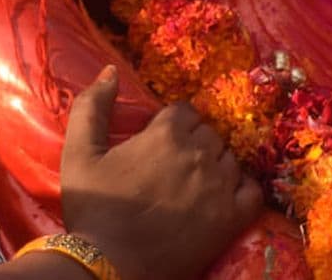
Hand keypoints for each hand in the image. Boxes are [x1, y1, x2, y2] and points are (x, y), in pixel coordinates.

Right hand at [60, 66, 264, 279]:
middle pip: (209, 133)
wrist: (108, 266)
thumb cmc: (93, 210)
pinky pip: (252, 190)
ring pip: (229, 158)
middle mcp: (198, 153)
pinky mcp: (231, 218)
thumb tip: (110, 70)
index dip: (172, 126)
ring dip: (215, 166)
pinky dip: (241, 190)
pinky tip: (224, 197)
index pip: (185, 111)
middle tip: (173, 168)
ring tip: (193, 184)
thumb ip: (92, 105)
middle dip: (193, 144)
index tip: (159, 145)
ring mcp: (219, 186)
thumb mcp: (79, 153)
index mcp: (166, 133)